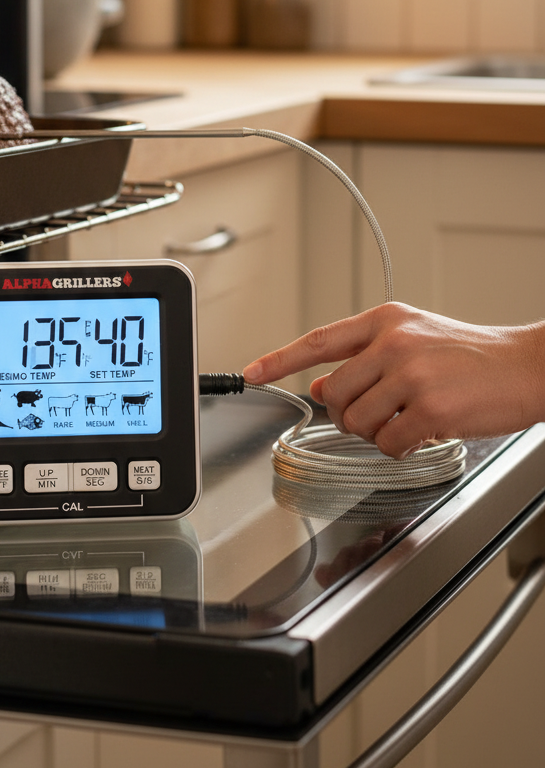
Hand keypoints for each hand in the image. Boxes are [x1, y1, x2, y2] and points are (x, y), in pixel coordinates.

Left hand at [243, 303, 544, 459]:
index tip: (251, 373)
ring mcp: (410, 374)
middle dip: (353, 415)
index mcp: (385, 320)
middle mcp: (392, 342)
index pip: (319, 341)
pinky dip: (401, 448)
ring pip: (358, 422)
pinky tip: (424, 433)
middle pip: (335, 395)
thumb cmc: (473, 357)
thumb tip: (322, 386)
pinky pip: (388, 443)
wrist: (528, 367)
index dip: (279, 359)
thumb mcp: (415, 341)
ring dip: (379, 433)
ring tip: (412, 418)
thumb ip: (367, 359)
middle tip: (386, 413)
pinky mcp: (428, 407)